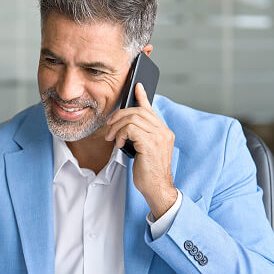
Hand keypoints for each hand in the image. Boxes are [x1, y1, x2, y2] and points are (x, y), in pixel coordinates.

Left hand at [105, 83, 177, 217]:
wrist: (156, 187)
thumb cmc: (148, 171)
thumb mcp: (143, 150)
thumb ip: (139, 136)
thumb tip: (125, 126)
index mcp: (163, 131)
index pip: (151, 109)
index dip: (142, 97)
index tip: (136, 86)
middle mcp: (164, 131)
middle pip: (138, 111)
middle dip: (119, 116)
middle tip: (108, 127)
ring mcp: (159, 137)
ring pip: (133, 118)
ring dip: (117, 127)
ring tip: (112, 138)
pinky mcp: (151, 144)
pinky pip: (131, 129)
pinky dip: (121, 134)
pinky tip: (119, 144)